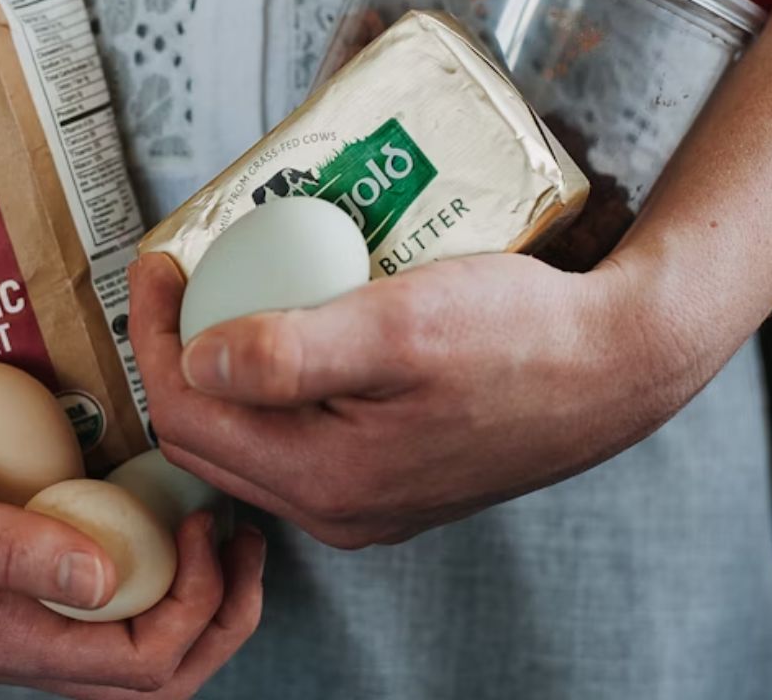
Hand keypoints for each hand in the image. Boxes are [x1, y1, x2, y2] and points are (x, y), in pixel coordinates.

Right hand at [0, 381, 265, 697]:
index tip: (206, 523)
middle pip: (152, 673)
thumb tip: (102, 578)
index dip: (199, 607)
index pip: (144, 667)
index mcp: (5, 640)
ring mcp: (10, 615)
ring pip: (129, 643)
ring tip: (213, 525)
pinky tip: (149, 510)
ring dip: (190, 596)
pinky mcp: (4, 579)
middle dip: (218, 615)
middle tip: (240, 535)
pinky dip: (144, 569)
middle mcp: (16, 642)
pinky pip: (96, 603)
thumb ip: (7, 546)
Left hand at [131, 250, 714, 549]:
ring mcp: (366, 500)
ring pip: (251, 438)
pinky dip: (277, 382)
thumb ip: (289, 351)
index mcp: (328, 479)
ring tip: (232, 292)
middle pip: (208, 435)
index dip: (153, 334)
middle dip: (177, 353)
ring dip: (225, 367)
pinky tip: (296, 325)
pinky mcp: (392, 478)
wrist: (618, 364)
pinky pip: (300, 435)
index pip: (188, 414)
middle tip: (185, 276)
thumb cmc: (525, 338)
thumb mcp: (400, 325)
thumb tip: (196, 359)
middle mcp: (339, 508)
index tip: (160, 264)